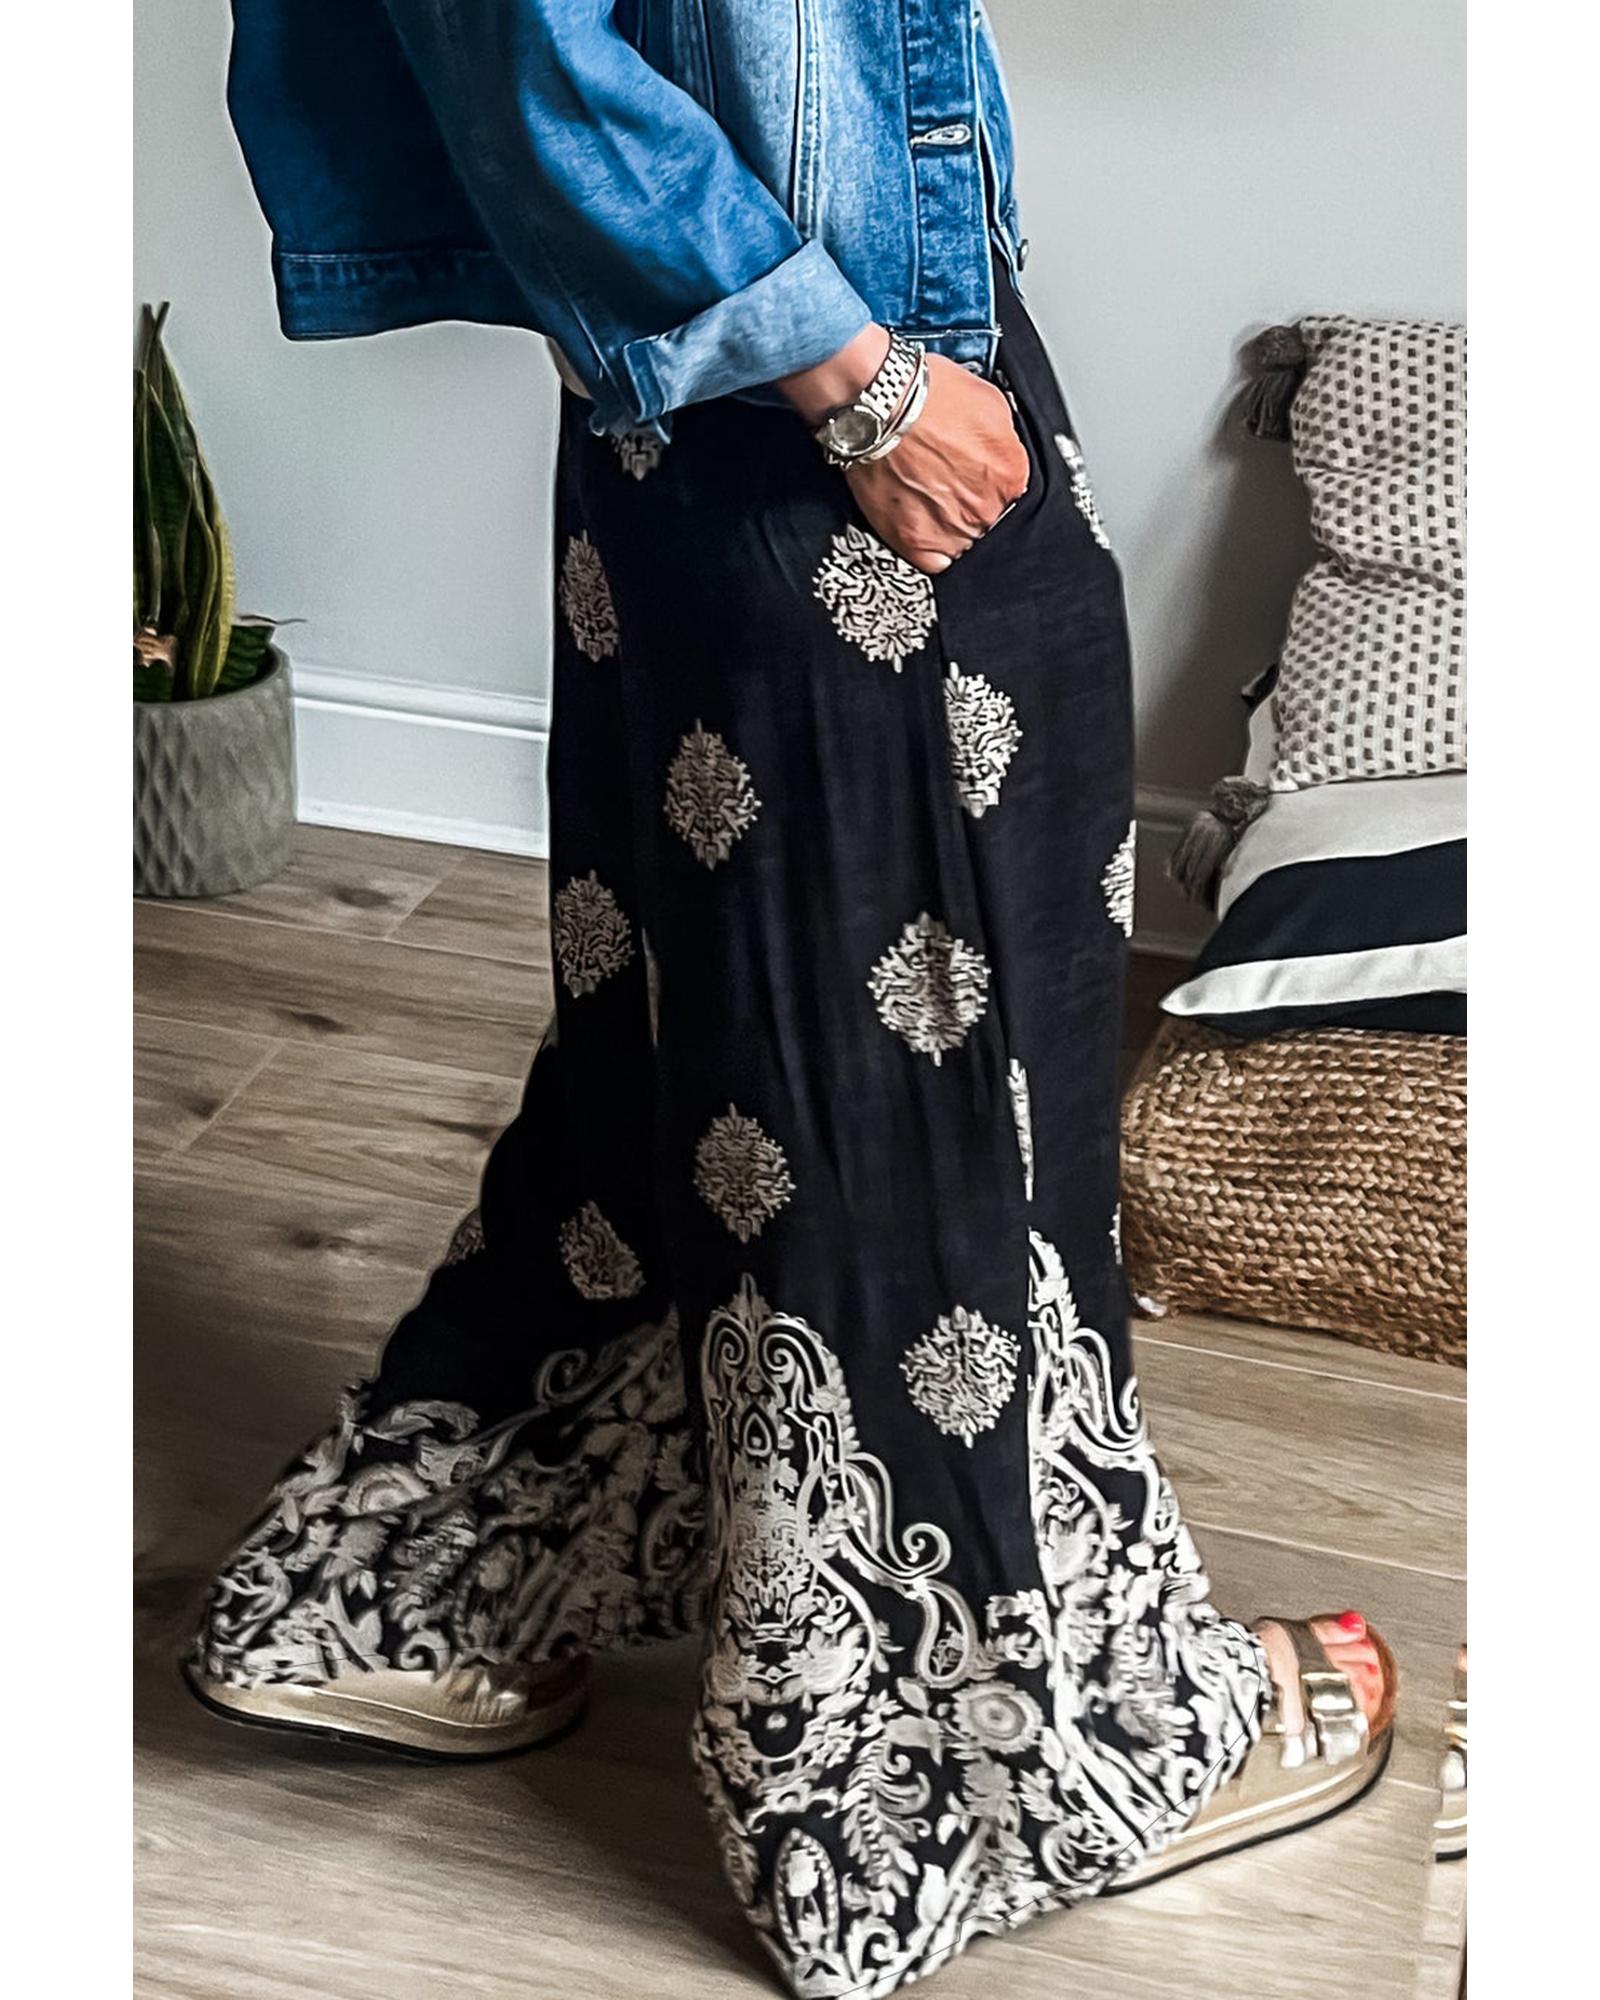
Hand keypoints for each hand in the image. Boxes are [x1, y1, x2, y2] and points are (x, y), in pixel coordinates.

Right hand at [778, 327, 1029, 573]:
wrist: (879, 406)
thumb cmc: (925, 396)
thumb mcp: (988, 400)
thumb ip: (1003, 437)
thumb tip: (999, 449)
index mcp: (1010, 474)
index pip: (1011, 491)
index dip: (988, 479)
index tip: (972, 472)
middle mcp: (987, 508)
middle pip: (987, 517)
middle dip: (969, 501)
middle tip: (943, 479)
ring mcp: (953, 530)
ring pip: (962, 540)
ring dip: (948, 524)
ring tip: (925, 495)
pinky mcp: (917, 543)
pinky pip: (934, 561)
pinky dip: (929, 547)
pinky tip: (919, 521)